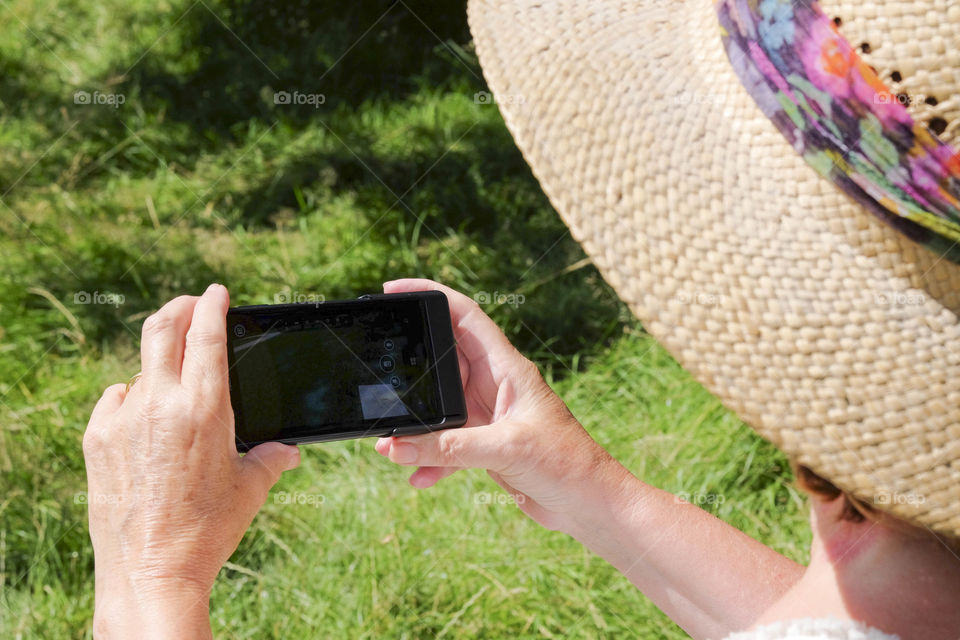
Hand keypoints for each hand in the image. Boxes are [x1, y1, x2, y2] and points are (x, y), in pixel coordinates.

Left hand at [82, 284, 299, 639]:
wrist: (150, 570)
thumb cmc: (209, 530)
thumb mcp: (251, 488)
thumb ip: (272, 457)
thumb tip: (288, 449)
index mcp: (206, 409)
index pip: (206, 334)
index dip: (212, 305)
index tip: (216, 292)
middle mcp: (160, 404)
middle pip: (162, 328)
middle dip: (179, 306)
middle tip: (191, 304)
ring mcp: (123, 419)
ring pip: (142, 370)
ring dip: (162, 368)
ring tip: (176, 388)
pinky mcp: (97, 438)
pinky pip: (117, 400)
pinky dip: (133, 399)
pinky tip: (146, 419)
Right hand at [375, 279, 631, 532]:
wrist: (591, 505)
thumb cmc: (567, 464)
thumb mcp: (506, 449)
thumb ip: (450, 448)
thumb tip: (396, 445)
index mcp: (507, 368)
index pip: (464, 315)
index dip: (430, 294)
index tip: (393, 288)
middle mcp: (496, 385)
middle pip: (443, 359)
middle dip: (410, 367)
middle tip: (377, 373)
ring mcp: (490, 415)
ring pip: (440, 407)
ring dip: (416, 424)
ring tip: (389, 443)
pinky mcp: (487, 445)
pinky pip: (447, 444)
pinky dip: (431, 459)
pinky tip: (419, 477)